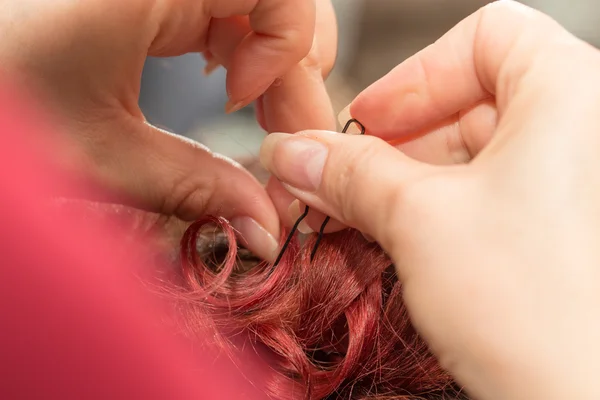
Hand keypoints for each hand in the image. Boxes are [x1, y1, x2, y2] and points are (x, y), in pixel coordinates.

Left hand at [0, 0, 320, 261]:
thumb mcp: (99, 154)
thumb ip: (197, 188)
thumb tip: (267, 227)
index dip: (288, 54)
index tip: (250, 110)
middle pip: (280, 1)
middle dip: (291, 73)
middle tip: (279, 138)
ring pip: (257, 5)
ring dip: (271, 61)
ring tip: (250, 108)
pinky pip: (225, 5)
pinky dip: (241, 46)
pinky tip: (225, 78)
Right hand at [260, 2, 599, 398]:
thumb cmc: (544, 311)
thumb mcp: (421, 221)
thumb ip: (350, 174)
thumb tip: (297, 154)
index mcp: (574, 93)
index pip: (485, 36)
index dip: (414, 76)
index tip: (366, 123)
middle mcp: (588, 130)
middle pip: (470, 105)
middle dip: (392, 149)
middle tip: (335, 185)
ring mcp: (580, 184)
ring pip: (474, 159)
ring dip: (404, 188)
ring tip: (355, 222)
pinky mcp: (568, 232)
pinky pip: (491, 200)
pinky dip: (437, 215)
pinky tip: (395, 243)